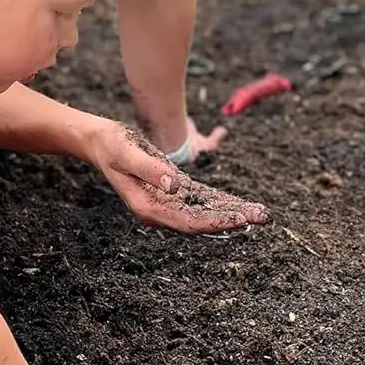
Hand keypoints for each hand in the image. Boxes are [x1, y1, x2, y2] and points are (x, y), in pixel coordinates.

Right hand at [86, 121, 267, 234]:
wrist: (100, 142)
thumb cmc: (112, 146)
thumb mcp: (128, 154)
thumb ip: (151, 170)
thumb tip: (175, 186)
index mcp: (149, 208)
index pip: (189, 221)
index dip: (217, 222)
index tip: (241, 220)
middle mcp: (160, 211)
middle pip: (202, 221)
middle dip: (233, 220)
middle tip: (263, 216)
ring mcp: (166, 202)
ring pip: (204, 212)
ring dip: (231, 213)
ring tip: (259, 212)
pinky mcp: (172, 191)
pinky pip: (200, 200)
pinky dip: (220, 202)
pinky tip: (238, 203)